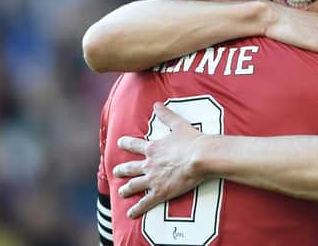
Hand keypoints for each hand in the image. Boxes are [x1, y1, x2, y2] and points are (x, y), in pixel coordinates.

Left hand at [113, 103, 205, 218]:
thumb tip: (157, 104)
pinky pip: (145, 203)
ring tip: (121, 192)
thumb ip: (166, 115)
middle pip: (130, 168)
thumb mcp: (178, 124)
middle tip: (116, 171)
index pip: (134, 144)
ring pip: (134, 185)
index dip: (125, 143)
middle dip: (122, 170)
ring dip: (126, 189)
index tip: (119, 142)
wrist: (200, 157)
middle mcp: (149, 164)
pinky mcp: (160, 192)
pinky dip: (136, 209)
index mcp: (153, 148)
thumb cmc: (192, 140)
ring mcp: (153, 179)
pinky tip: (130, 214)